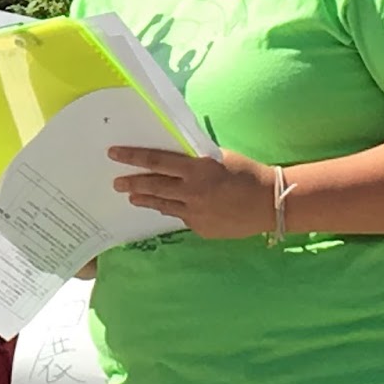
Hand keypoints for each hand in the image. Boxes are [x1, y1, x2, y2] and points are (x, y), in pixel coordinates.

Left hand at [109, 146, 274, 239]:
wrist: (269, 202)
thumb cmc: (245, 172)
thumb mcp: (217, 157)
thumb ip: (194, 159)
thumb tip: (175, 157)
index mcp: (195, 169)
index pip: (155, 161)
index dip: (133, 157)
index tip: (114, 154)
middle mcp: (191, 192)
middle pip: (153, 186)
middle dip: (132, 183)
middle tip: (116, 183)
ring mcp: (195, 213)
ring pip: (163, 205)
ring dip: (145, 200)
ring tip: (132, 197)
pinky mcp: (201, 228)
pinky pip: (182, 217)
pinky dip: (173, 210)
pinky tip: (165, 207)